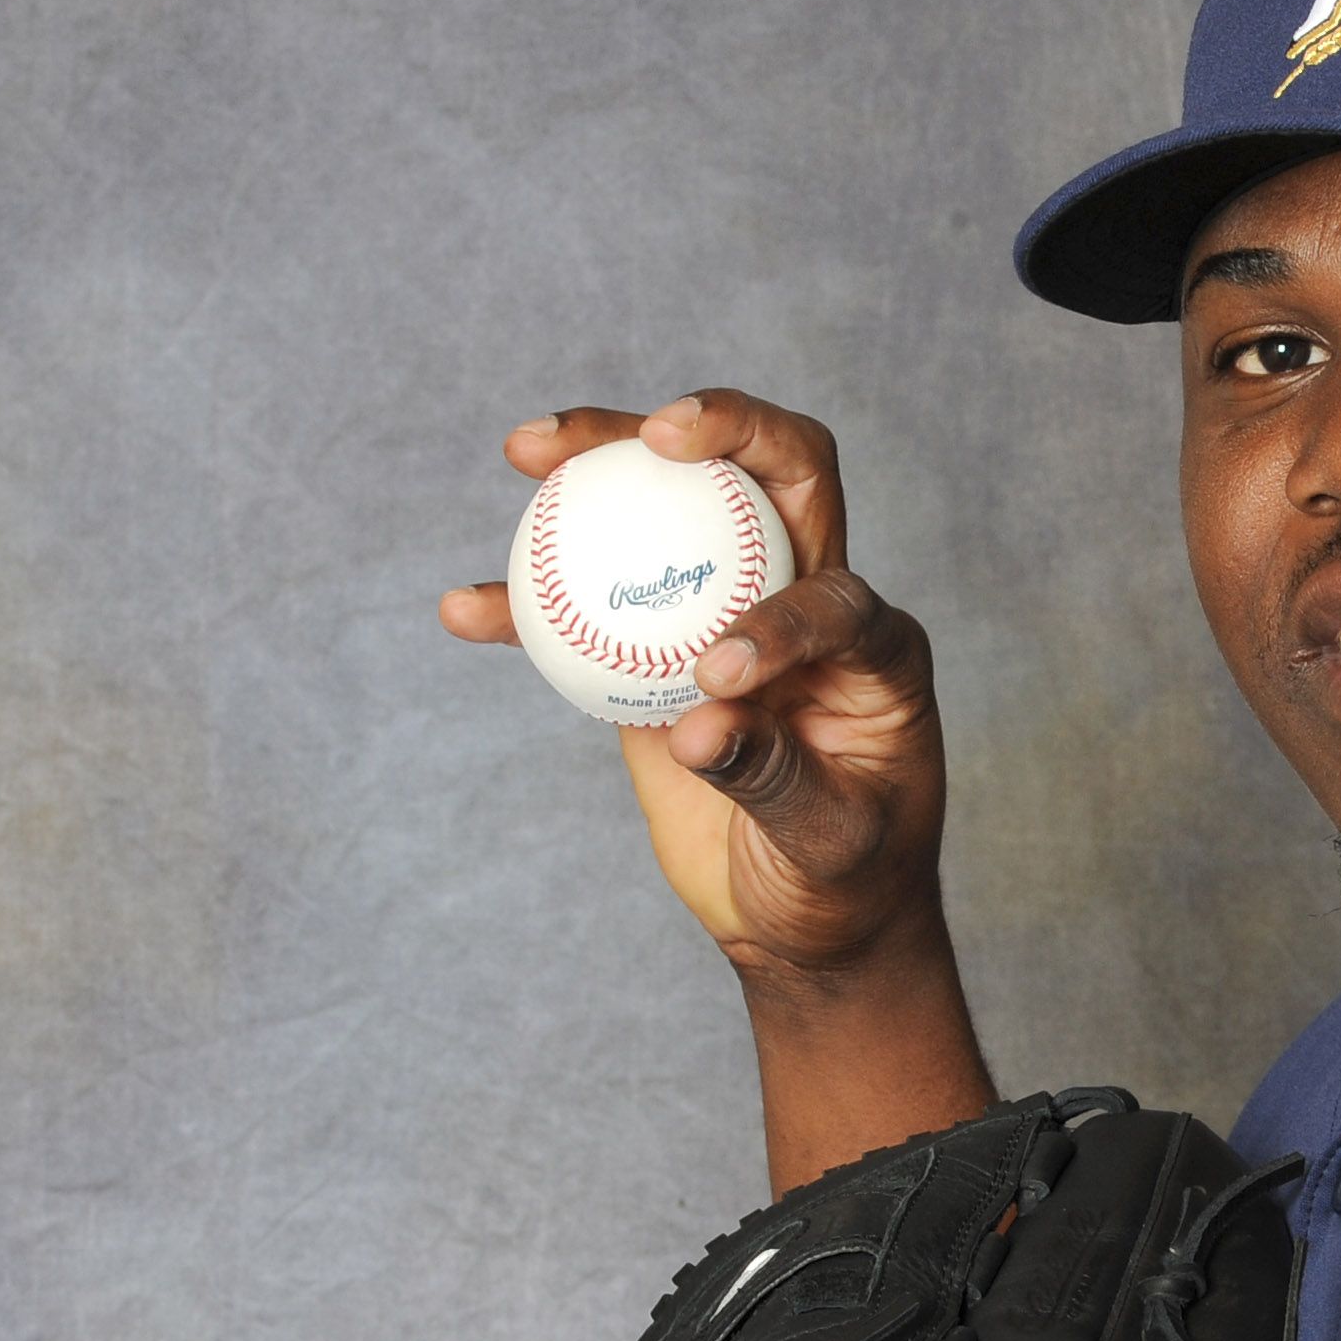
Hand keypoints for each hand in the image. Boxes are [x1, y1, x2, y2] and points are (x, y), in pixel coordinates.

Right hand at [443, 391, 948, 981]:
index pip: (836, 596)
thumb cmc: (846, 882)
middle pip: (772, 478)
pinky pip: (592, 605)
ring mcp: (732, 610)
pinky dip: (531, 601)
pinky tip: (466, 607)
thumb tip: (697, 724)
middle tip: (653, 434)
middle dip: (722, 427)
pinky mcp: (662, 646)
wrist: (803, 913)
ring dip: (605, 459)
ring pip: (678, 507)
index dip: (779, 619)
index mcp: (875, 646)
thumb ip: (776, 781)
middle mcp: (811, 599)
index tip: (713, 676)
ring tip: (525, 449)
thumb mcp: (831, 846)